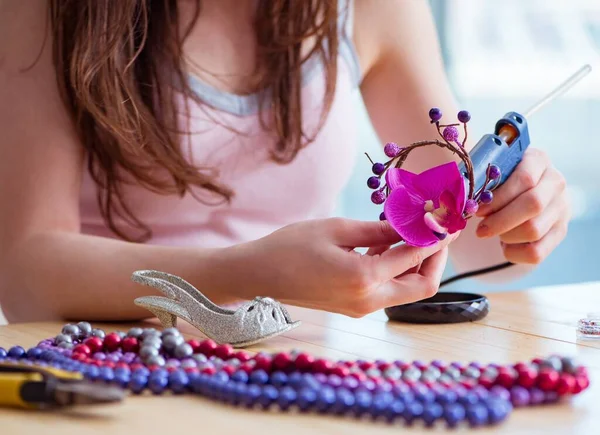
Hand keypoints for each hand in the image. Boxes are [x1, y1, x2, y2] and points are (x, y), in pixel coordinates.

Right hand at [223, 218, 455, 316]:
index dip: (435, 236)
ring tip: (410, 231)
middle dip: (435, 258)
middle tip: (436, 231)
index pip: (415, 257)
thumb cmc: (290, 247)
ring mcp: (361, 308)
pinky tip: (385, 245)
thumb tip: (412, 223)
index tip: (447, 219)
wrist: (259, 275)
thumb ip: (379, 229)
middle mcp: (368, 300)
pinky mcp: (354, 307)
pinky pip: (387, 291)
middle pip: (422, 286)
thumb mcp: (337, 229)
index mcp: (365, 278)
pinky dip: (394, 270)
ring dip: (414, 263)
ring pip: (406, 290)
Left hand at [475, 148, 569, 263]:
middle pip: (533, 205)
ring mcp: (561, 209)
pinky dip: (514, 253)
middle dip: (500, 221)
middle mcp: (555, 183)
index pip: (524, 178)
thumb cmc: (498, 181)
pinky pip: (536, 253)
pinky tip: (504, 244)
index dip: (498, 197)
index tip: (478, 209)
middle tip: (480, 230)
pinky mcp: (559, 232)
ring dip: (505, 235)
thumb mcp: (492, 172)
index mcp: (538, 160)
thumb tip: (462, 196)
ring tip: (494, 231)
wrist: (519, 193)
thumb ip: (481, 178)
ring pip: (534, 230)